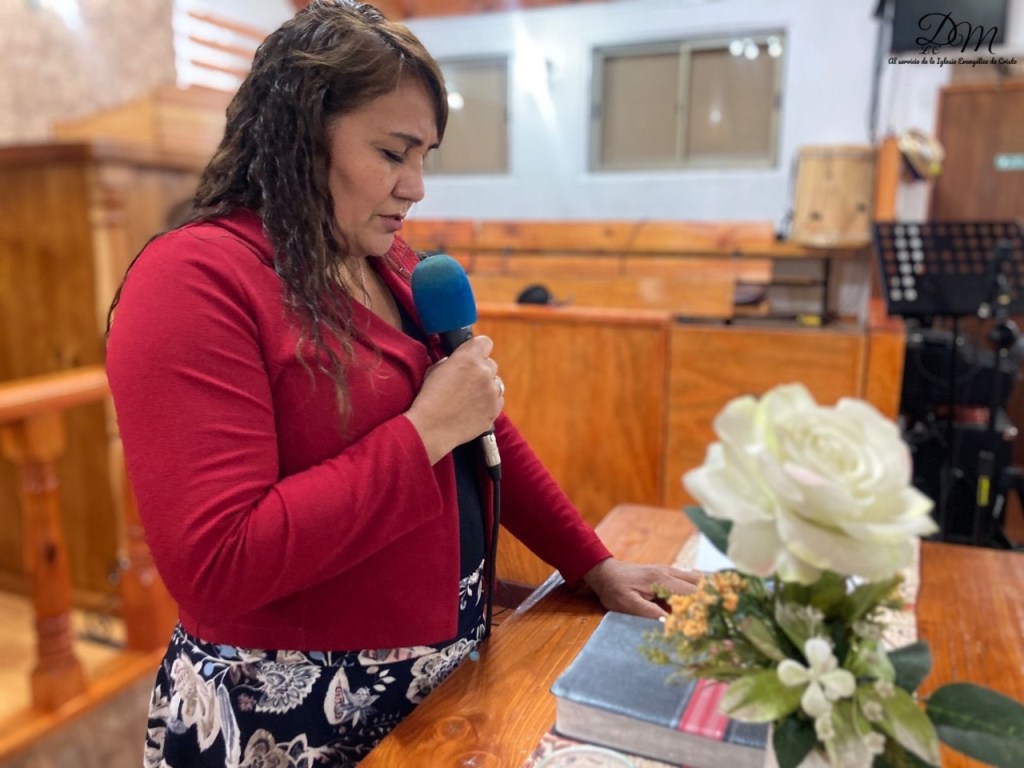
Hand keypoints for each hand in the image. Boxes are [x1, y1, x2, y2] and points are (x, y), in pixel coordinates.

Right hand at [405, 335, 503, 463]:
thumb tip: (456, 362)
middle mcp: (485, 371)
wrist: (432, 427)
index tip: (472, 356)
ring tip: (470, 399)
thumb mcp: (434, 370)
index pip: (485, 342)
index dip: (478, 349)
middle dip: (481, 370)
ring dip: (486, 387)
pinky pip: (497, 400)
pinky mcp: (495, 409)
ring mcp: (492, 391)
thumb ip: (451, 361)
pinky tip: (473, 410)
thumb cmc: (429, 398)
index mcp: (469, 357)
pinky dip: (489, 403)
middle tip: (467, 382)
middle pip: (490, 364)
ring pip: (496, 383)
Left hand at [582, 558, 700, 619]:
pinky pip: (688, 578)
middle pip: (699, 583)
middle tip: (714, 616)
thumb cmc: (615, 590)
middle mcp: (669, 572)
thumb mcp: (628, 605)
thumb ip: (650, 613)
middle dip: (708, 598)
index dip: (703, 605)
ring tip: (708, 610)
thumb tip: (671, 623)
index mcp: (661, 581)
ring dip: (703, 593)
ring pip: (696, 579)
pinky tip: (698, 601)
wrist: (605, 573)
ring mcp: (668, 570)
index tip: (711, 619)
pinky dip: (695, 588)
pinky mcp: (666, 573)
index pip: (692, 592)